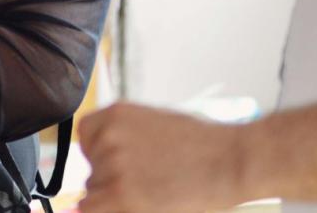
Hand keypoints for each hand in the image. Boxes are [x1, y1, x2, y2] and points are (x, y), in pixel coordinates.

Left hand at [76, 102, 247, 212]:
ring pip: (94, 193)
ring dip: (115, 199)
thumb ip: (123, 141)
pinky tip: (140, 205)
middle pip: (92, 170)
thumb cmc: (203, 146)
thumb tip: (98, 166)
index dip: (101, 155)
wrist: (230, 160)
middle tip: (149, 183)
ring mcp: (113, 165)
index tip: (120, 165)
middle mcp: (108, 136)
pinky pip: (92, 209)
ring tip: (154, 192)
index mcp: (115, 114)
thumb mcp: (155, 127)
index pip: (86, 137)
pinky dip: (110, 210)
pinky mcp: (120, 194)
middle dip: (112, 181)